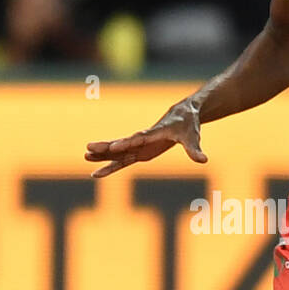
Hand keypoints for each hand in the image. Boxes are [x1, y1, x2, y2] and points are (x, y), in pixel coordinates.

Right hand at [85, 100, 206, 178]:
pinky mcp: (139, 152)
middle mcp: (143, 139)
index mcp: (154, 133)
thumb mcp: (192, 137)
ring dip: (103, 156)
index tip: (114, 146)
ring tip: (85, 158)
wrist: (183, 116)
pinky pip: (122, 161)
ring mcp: (139, 146)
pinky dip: (111, 166)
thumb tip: (203, 160)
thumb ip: (194, 149)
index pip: (138, 138)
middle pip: (121, 144)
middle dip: (106, 147)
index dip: (126, 142)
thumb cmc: (187, 125)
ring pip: (118, 153)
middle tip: (88, 149)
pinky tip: (97, 173)